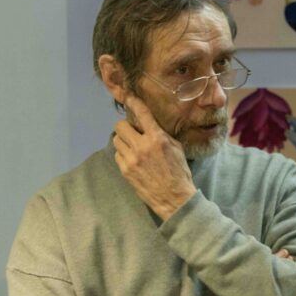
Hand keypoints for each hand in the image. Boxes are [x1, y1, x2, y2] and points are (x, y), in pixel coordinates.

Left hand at [112, 95, 195, 220]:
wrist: (173, 198)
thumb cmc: (179, 172)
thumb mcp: (177, 148)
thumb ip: (162, 135)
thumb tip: (150, 126)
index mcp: (157, 138)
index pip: (142, 114)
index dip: (134, 103)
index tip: (128, 98)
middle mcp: (141, 146)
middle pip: (120, 126)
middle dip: (126, 127)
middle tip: (133, 131)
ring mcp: (130, 159)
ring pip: (116, 140)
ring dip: (123, 140)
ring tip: (132, 146)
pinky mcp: (124, 170)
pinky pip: (117, 154)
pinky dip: (123, 154)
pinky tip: (133, 159)